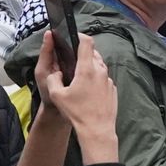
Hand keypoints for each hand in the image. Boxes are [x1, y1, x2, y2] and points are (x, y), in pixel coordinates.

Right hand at [35, 31, 119, 161]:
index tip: (74, 37)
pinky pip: (104, 78)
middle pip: (93, 53)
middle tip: (73, 60)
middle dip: (83, 53)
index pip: (87, 42)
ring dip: (90, 66)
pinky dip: (96, 79)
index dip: (80, 36)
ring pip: (100, 66)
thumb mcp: (57, 95)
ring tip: (79, 76)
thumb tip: (55, 72)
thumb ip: (53, 79)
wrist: (97, 130)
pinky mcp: (113, 89)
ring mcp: (108, 80)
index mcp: (87, 69)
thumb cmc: (77, 113)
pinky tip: (89, 90)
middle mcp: (100, 71)